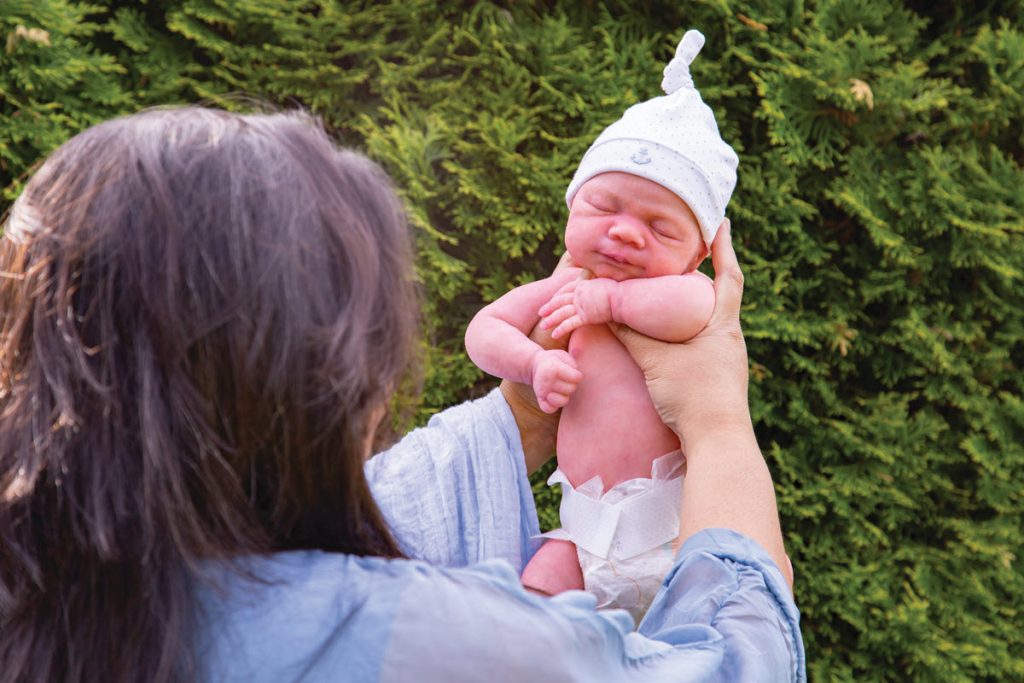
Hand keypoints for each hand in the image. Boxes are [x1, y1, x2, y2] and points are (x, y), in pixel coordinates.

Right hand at [530, 348, 582, 413]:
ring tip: (561, 389)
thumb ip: (573, 364)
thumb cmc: (555, 360)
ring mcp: (543, 391)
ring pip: (562, 401)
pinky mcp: (540, 399)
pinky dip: (553, 407)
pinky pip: (548, 409)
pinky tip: (554, 399)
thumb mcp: (564, 356)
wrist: (535, 364)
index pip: (576, 377)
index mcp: (555, 368)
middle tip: (564, 379)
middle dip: (571, 384)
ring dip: (564, 396)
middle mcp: (548, 381)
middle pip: (571, 389)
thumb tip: (577, 376)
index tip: (572, 372)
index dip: (577, 375)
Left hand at [538, 277, 616, 338]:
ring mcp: (582, 305)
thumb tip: (599, 286)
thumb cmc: (620, 291)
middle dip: (549, 307)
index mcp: (584, 285)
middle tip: (540, 312)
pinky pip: (570, 324)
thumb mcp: (605, 284)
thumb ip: (598, 286)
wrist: (624, 298)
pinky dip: (561, 329)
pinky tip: (554, 334)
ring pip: (561, 313)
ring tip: (543, 326)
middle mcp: (580, 294)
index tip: (552, 299)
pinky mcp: (586, 317)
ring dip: (550, 319)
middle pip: (560, 301)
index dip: (557, 295)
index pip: (566, 289)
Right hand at [612, 220, 750, 447]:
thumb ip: (631, 334)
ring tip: (670, 290)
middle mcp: (729, 338)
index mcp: (723, 325)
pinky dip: (683, 331)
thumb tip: (604, 310)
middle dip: (703, 274)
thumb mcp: (656, 361)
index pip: (728, 276)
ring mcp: (724, 359)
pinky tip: (668, 335)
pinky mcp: (714, 377)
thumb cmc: (693, 397)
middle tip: (683, 255)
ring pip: (706, 321)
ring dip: (690, 305)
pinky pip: (698, 342)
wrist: (717, 444)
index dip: (723, 248)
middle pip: (718, 296)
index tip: (719, 222)